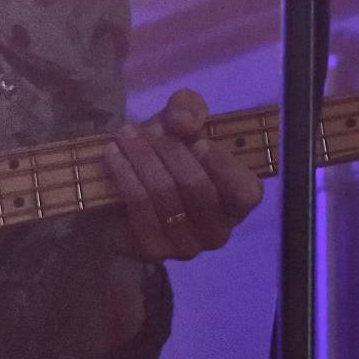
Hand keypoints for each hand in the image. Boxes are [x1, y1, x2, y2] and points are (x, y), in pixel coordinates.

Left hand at [101, 89, 262, 261]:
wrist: (121, 187)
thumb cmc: (165, 154)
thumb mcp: (179, 121)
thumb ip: (189, 109)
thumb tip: (184, 123)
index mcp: (238, 200)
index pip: (245, 192)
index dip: (222, 166)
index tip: (197, 141)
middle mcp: (219, 230)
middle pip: (197, 187)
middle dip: (170, 151)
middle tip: (149, 129)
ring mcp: (187, 246)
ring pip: (165, 195)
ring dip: (142, 158)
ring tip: (125, 134)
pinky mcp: (154, 250)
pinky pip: (140, 208)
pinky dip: (125, 175)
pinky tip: (113, 155)